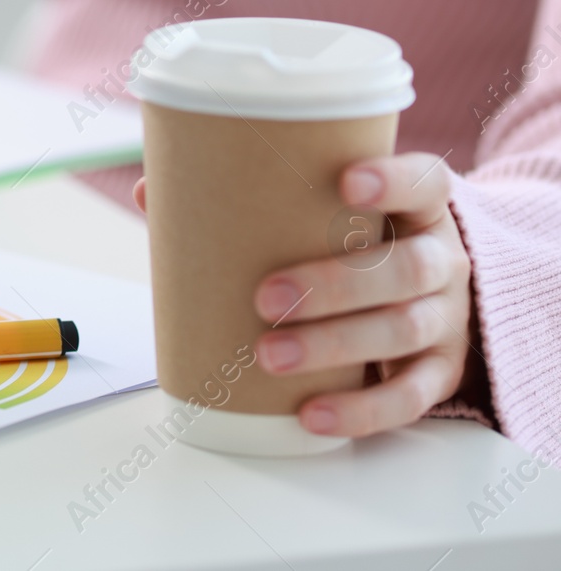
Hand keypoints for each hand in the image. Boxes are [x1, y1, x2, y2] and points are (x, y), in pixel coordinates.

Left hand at [134, 153, 474, 437]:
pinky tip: (312, 415)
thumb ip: (249, 202)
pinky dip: (361, 410)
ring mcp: (445, 319)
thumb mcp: (321, 219)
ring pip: (404, 330)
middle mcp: (442, 261)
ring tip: (268, 356)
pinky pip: (411, 398)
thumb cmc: (350, 248)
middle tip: (266, 298)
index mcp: (416, 210)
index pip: (425, 183)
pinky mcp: (440, 373)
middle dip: (336, 284)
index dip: (393, 181)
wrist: (422, 300)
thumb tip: (151, 191)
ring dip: (335, 346)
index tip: (345, 182)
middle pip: (407, 268)